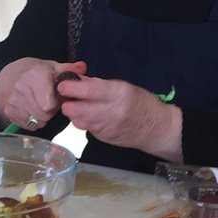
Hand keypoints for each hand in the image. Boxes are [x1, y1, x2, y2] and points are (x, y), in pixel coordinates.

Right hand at [0, 59, 86, 129]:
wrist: (10, 77)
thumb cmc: (35, 73)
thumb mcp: (52, 67)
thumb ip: (69, 69)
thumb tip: (81, 68)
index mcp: (34, 75)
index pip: (48, 103)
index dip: (56, 103)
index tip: (56, 98)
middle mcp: (21, 88)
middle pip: (44, 114)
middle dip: (50, 111)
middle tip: (49, 101)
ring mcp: (14, 102)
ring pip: (37, 121)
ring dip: (43, 116)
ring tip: (41, 104)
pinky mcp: (10, 113)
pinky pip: (30, 125)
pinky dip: (34, 120)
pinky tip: (33, 109)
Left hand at [57, 75, 182, 161]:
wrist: (155, 129)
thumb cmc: (141, 103)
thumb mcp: (124, 87)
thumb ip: (100, 85)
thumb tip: (79, 79)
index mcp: (118, 94)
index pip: (90, 91)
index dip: (72, 89)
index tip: (61, 85)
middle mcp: (111, 112)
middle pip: (80, 110)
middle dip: (67, 103)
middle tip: (63, 97)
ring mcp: (106, 128)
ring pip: (80, 121)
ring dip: (73, 113)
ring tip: (72, 105)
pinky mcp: (103, 139)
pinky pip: (86, 128)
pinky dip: (82, 121)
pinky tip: (84, 115)